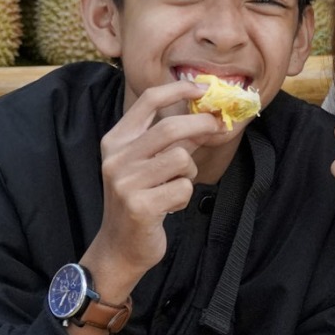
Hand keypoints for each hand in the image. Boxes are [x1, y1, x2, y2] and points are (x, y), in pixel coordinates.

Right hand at [88, 78, 224, 282]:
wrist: (119, 246)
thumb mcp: (143, 164)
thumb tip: (204, 114)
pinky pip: (182, 188)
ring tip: (176, 186)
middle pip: (170, 127)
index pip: (148, 101)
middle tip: (219, 126)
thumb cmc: (137, 200)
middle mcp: (116, 158)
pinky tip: (168, 207)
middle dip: (201, 124)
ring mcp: (125, 182)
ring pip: (181, 158)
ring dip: (188, 172)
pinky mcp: (140, 206)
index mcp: (115, 141)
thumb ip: (167, 140)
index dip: (178, 89)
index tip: (203, 88)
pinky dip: (183, 196)